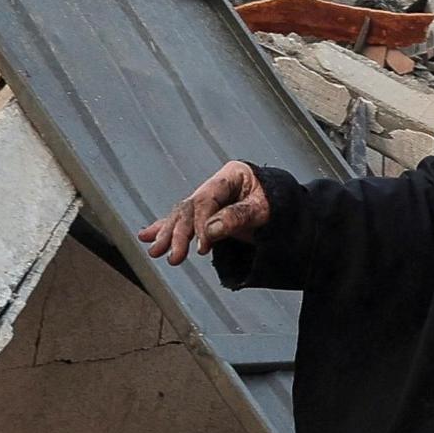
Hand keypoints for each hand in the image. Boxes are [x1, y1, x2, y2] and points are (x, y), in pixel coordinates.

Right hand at [139, 161, 267, 263]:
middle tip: (173, 257)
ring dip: (167, 234)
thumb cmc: (279, 205)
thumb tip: (209, 231)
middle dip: (179, 233)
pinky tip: (147, 236)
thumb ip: (237, 217)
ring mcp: (208, 198)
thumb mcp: (264, 210)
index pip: (207, 199)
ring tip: (155, 251)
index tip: (201, 248)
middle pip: (190, 207)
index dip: (201, 224)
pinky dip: (166, 228)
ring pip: (182, 214)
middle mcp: (215, 185)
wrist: (286, 206)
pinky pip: (183, 219)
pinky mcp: (205, 212)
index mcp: (231, 175)